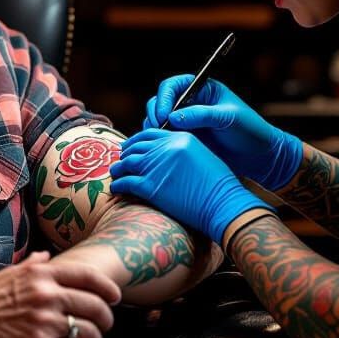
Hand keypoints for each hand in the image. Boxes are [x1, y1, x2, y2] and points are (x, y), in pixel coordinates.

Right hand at [0, 251, 119, 337]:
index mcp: (41, 274)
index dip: (108, 289)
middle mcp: (46, 295)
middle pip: (96, 307)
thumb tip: (48, 255)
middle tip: (103, 327)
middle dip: (106, 319)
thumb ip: (33, 265)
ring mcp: (44, 323)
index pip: (89, 277)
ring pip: (90, 333)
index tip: (115, 298)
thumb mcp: (8, 274)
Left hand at [110, 129, 272, 243]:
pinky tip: (116, 188)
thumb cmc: (218, 185)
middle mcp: (165, 149)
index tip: (130, 147)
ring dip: (118, 168)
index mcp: (179, 138)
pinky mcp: (149, 186)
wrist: (223, 204)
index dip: (136, 140)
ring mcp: (155, 167)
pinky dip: (118, 185)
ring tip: (115, 173)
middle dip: (125, 154)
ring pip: (126, 163)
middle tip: (121, 161)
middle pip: (135, 147)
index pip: (149, 133)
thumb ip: (180, 150)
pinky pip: (125, 182)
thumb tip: (163, 155)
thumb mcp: (201, 155)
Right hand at [141, 76, 301, 190]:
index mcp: (203, 90)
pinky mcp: (185, 139)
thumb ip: (201, 115)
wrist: (259, 156)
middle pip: (161, 101)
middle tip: (159, 129)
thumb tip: (173, 116)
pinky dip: (159, 140)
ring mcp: (186, 122)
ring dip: (155, 128)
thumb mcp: (228, 118)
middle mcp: (191, 103)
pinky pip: (164, 136)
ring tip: (161, 140)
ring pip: (158, 119)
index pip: (174, 86)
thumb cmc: (250, 130)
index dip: (165, 98)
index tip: (165, 115)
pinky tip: (163, 148)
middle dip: (156, 113)